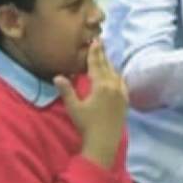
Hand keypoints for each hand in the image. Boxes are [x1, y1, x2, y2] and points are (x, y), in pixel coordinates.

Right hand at [54, 39, 128, 167]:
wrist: (104, 142)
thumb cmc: (87, 125)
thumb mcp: (74, 107)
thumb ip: (67, 90)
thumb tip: (58, 76)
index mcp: (101, 85)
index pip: (96, 64)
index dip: (94, 52)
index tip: (95, 40)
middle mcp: (113, 86)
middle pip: (107, 66)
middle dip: (102, 54)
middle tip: (100, 41)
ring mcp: (121, 93)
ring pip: (115, 73)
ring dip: (109, 64)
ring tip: (105, 57)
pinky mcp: (125, 101)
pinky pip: (122, 82)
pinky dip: (117, 75)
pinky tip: (115, 75)